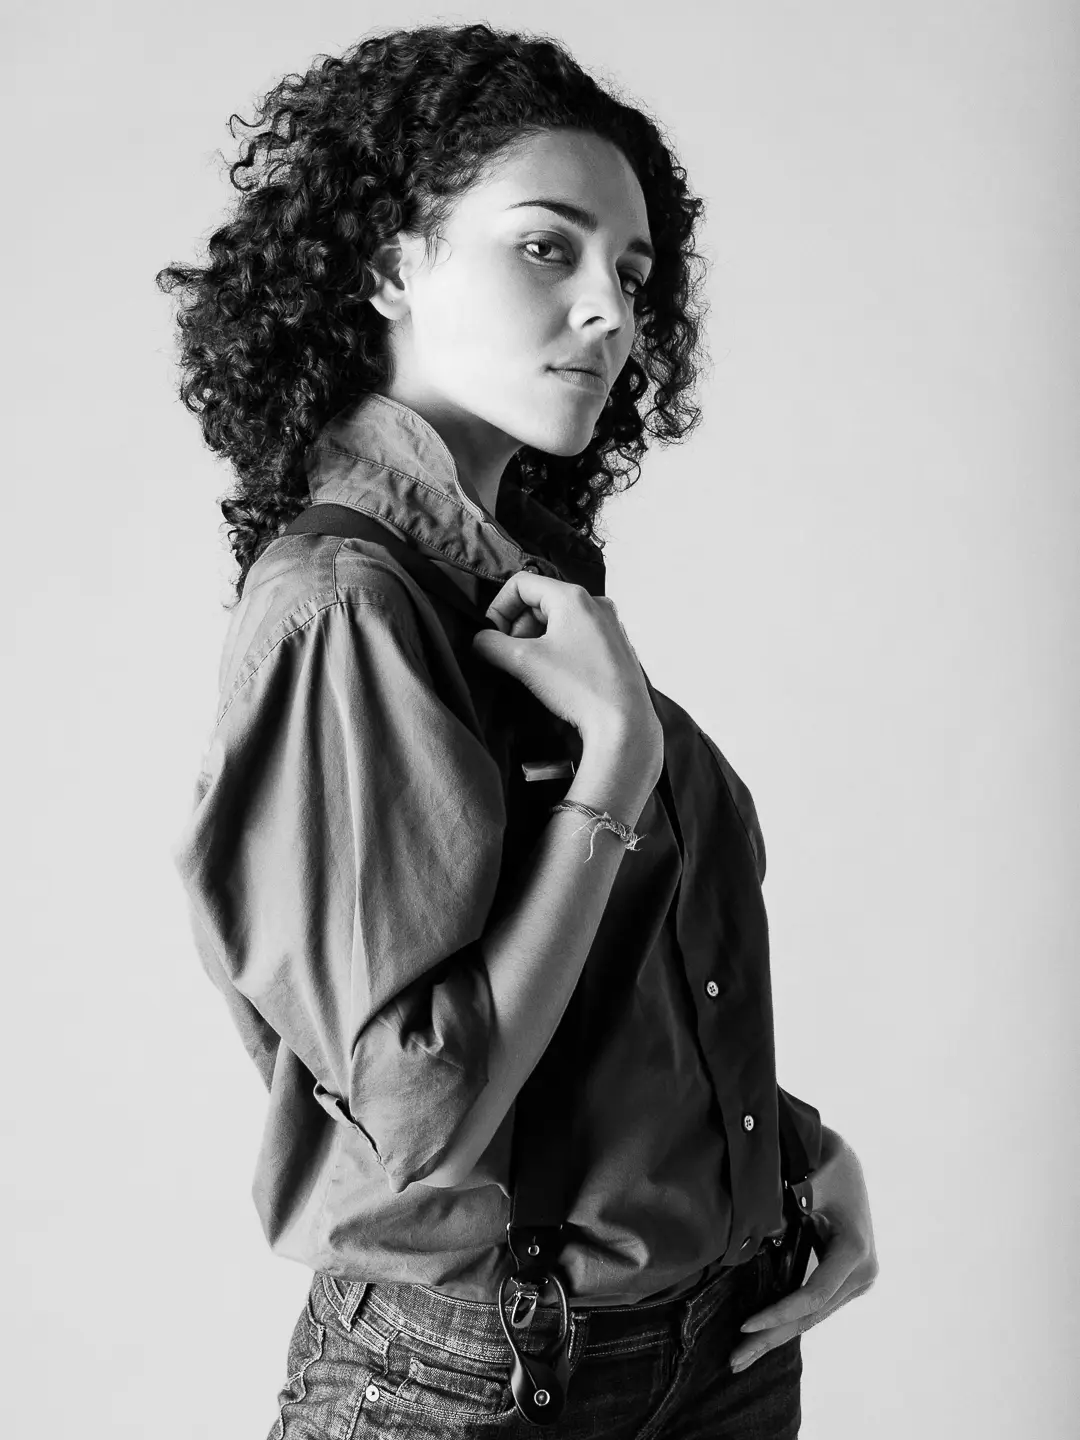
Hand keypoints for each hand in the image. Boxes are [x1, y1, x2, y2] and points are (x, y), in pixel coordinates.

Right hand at [472, 570, 661, 761]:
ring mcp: (610, 626)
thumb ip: (491, 644)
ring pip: (559, 620)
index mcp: (574, 597)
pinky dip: (557, 649)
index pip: (521, 584)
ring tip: (531, 669)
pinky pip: (577, 636)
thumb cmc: (580, 687)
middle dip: (517, 626)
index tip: (492, 636)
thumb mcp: (523, 662)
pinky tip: (555, 676)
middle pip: (540, 601)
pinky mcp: (616, 648)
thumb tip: (480, 641)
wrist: (623, 724)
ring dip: (536, 640)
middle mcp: (596, 604)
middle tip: (510, 656)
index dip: (498, 608)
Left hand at [727, 1127, 878, 1372]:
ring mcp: (856, 1281)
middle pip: (811, 1315)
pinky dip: (786, 1321)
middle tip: (734, 1361)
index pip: (813, 1295)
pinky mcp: (845, 1281)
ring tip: (741, 1358)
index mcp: (855, 1253)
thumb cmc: (824, 1164)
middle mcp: (862, 1274)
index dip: (779, 1312)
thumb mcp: (811, 1179)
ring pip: (811, 1317)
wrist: (843, 1161)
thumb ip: (792, 1203)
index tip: (745, 1324)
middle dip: (771, 1337)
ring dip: (776, 1335)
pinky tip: (761, 1337)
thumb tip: (762, 1230)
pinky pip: (813, 1307)